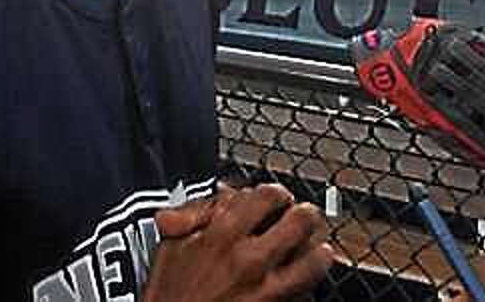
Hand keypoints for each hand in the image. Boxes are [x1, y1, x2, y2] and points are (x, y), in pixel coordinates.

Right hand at [144, 183, 335, 301]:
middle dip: (303, 214)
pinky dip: (306, 287)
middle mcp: (249, 261)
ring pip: (314, 260)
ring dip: (316, 250)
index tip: (274, 198)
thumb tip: (222, 194)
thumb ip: (196, 212)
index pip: (268, 196)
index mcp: (223, 236)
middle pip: (300, 221)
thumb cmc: (169, 295)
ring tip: (314, 247)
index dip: (274, 192)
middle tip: (300, 216)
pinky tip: (299, 282)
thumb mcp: (172, 245)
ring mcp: (266, 292)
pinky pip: (306, 296)